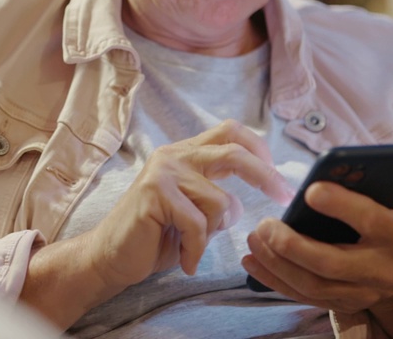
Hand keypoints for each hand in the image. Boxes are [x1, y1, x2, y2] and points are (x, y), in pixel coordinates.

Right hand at [88, 119, 294, 286]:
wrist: (110, 258)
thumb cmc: (155, 238)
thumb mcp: (195, 211)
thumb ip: (218, 196)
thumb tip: (262, 189)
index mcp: (185, 154)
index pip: (230, 132)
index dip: (259, 149)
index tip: (278, 177)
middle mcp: (174, 156)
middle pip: (234, 152)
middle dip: (265, 175)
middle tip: (282, 196)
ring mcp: (164, 172)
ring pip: (221, 202)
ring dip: (214, 233)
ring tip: (193, 247)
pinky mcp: (156, 193)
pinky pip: (199, 225)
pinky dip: (196, 250)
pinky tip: (185, 260)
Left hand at [242, 152, 392, 338]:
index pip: (369, 220)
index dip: (341, 205)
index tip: (310, 189)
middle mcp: (381, 269)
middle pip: (332, 262)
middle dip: (294, 245)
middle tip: (265, 224)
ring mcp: (359, 291)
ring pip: (312, 283)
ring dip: (277, 264)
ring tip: (254, 239)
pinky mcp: (341, 303)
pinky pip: (303, 296)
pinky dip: (274, 282)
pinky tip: (251, 262)